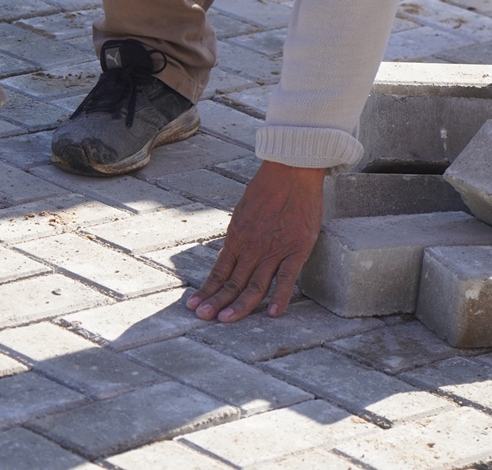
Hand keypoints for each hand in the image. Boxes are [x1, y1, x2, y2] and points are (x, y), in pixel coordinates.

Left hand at [187, 160, 325, 321]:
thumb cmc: (268, 188)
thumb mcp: (243, 212)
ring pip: (255, 285)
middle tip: (203, 318)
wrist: (292, 171)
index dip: (207, 290)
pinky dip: (280, 297)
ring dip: (240, 305)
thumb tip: (233, 250)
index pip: (219, 271)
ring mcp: (274, 250)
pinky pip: (287, 278)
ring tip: (226, 320)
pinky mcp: (296, 249)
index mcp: (237, 237)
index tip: (195, 305)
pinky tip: (273, 313)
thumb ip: (240, 234)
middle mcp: (251, 247)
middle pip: (232, 282)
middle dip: (216, 302)